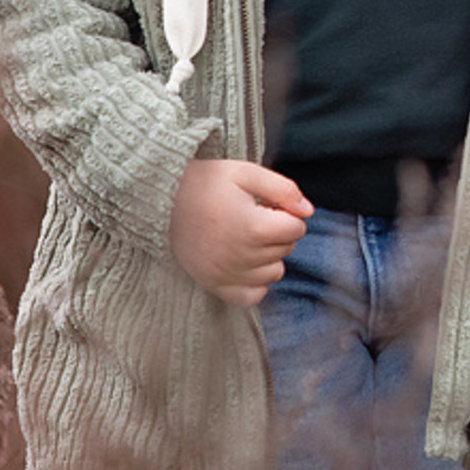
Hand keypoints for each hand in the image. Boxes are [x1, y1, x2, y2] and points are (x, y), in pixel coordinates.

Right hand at [169, 159, 310, 307]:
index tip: (267, 204)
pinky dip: (255, 282)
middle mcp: (242, 256)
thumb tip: (308, 211)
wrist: (160, 199)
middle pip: (285, 250)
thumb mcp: (246, 173)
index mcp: (253, 227)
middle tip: (252, 216)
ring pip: (273, 273)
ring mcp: (226, 274)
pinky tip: (243, 261)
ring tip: (245, 236)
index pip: (296, 229)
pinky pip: (252, 296)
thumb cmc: (205, 182)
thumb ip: (283, 189)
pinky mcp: (213, 284)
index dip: (287, 213)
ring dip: (268, 256)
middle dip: (277, 232)